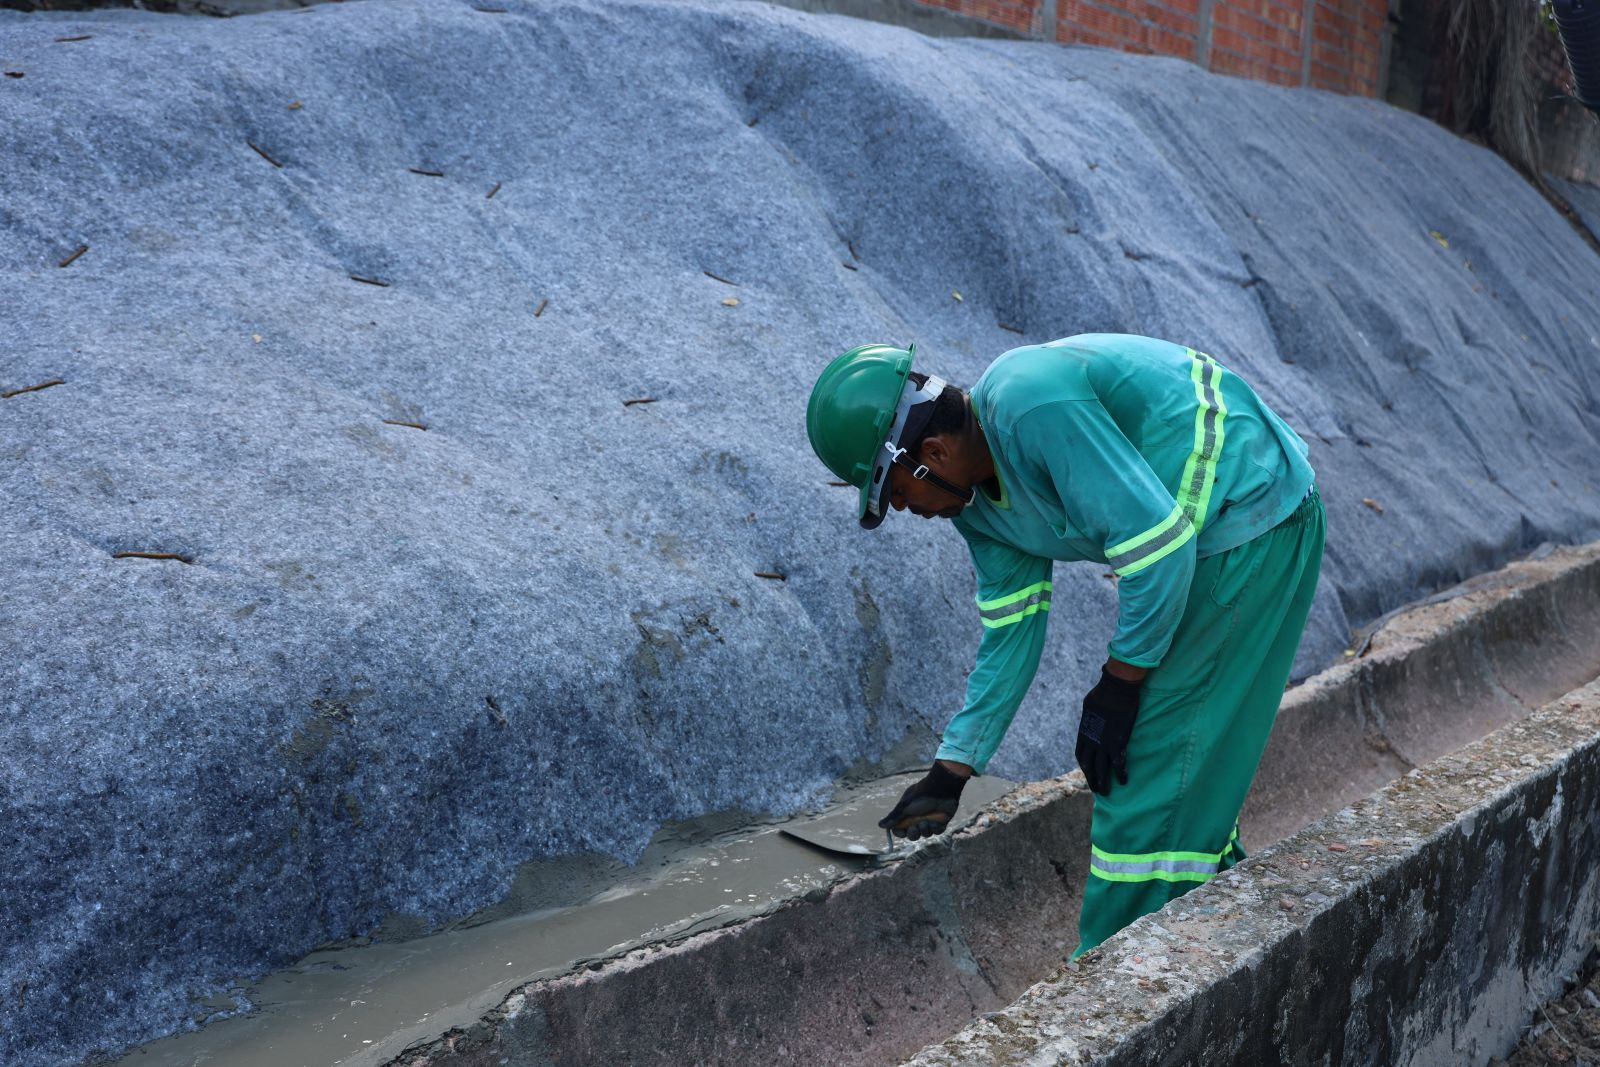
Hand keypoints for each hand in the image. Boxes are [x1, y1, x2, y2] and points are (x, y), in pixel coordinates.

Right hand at [878, 761, 968, 839]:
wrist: (942, 789)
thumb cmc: (921, 795)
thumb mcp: (905, 806)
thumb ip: (894, 817)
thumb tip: (879, 825)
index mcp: (907, 812)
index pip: (900, 828)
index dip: (900, 833)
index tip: (902, 832)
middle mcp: (918, 816)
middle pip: (913, 834)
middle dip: (913, 833)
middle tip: (915, 827)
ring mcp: (930, 819)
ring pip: (925, 834)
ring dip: (924, 830)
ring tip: (926, 821)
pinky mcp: (941, 821)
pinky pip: (937, 831)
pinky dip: (935, 828)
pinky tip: (936, 821)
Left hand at [1075, 668, 1140, 794]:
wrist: (1115, 689)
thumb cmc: (1103, 692)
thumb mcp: (1089, 705)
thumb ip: (1090, 716)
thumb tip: (1092, 716)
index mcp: (1084, 732)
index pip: (1081, 754)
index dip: (1085, 766)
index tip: (1089, 773)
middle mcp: (1091, 741)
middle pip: (1089, 765)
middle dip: (1092, 779)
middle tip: (1096, 790)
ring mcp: (1103, 743)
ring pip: (1101, 769)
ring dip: (1103, 783)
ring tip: (1106, 793)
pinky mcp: (1117, 743)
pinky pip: (1118, 763)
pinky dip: (1120, 774)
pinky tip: (1124, 782)